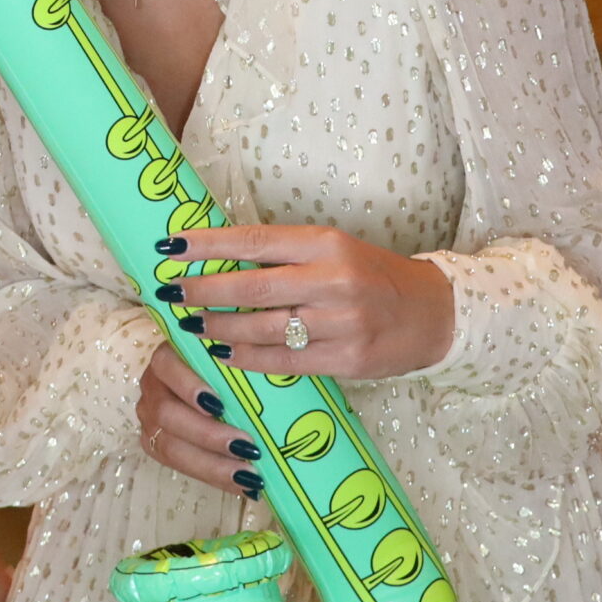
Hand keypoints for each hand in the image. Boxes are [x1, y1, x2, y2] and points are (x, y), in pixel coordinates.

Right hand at [135, 343, 259, 495]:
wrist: (210, 385)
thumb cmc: (228, 368)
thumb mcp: (232, 359)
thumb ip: (239, 363)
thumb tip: (266, 376)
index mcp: (166, 356)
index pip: (166, 366)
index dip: (188, 386)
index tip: (219, 405)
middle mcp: (152, 386)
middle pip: (167, 413)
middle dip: (208, 434)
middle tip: (249, 448)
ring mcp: (150, 417)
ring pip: (169, 446)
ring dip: (212, 464)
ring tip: (249, 476)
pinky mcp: (155, 442)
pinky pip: (178, 465)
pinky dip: (212, 476)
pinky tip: (241, 485)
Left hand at [164, 225, 453, 380]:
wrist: (431, 313)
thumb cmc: (370, 276)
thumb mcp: (332, 251)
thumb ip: (283, 256)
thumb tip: (216, 258)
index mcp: (326, 243)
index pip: (254, 241)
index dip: (207, 245)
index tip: (170, 247)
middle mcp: (333, 280)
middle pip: (251, 287)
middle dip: (202, 290)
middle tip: (171, 292)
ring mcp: (342, 323)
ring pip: (263, 328)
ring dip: (218, 328)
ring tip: (191, 325)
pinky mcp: (347, 360)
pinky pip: (284, 361)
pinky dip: (247, 359)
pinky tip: (223, 354)